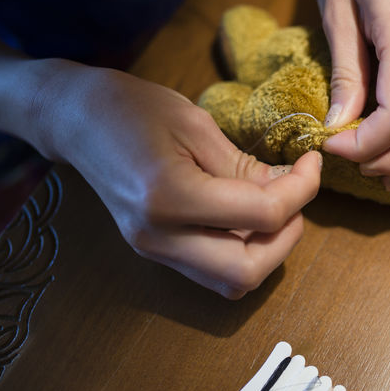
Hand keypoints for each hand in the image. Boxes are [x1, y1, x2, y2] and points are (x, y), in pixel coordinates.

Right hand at [35, 63, 321, 298]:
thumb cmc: (133, 108)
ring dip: (268, 251)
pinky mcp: (156, 251)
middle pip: (246, 272)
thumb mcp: (198, 124)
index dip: (302, 190)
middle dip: (288, 236)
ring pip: (231, 282)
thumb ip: (246, 165)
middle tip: (297, 195)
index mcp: (168, 196)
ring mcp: (154, 250)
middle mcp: (158, 236)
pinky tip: (250, 214)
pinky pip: (213, 271)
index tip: (312, 162)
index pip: (262, 214)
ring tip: (277, 205)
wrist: (77, 121)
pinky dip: (244, 250)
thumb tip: (293, 188)